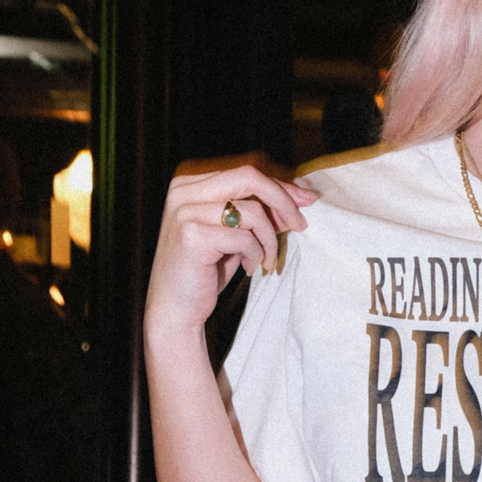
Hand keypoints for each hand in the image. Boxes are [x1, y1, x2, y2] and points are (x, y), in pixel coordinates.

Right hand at [144, 155, 314, 340]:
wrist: (175, 309)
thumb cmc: (206, 271)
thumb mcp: (234, 234)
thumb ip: (257, 212)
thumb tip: (299, 196)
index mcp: (190, 184)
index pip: (245, 172)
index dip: (280, 186)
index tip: (306, 199)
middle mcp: (184, 192)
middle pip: (249, 178)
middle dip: (283, 200)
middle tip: (300, 224)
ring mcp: (185, 212)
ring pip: (252, 211)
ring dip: (270, 240)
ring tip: (266, 260)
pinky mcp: (192, 235)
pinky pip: (245, 238)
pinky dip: (255, 254)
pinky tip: (249, 267)